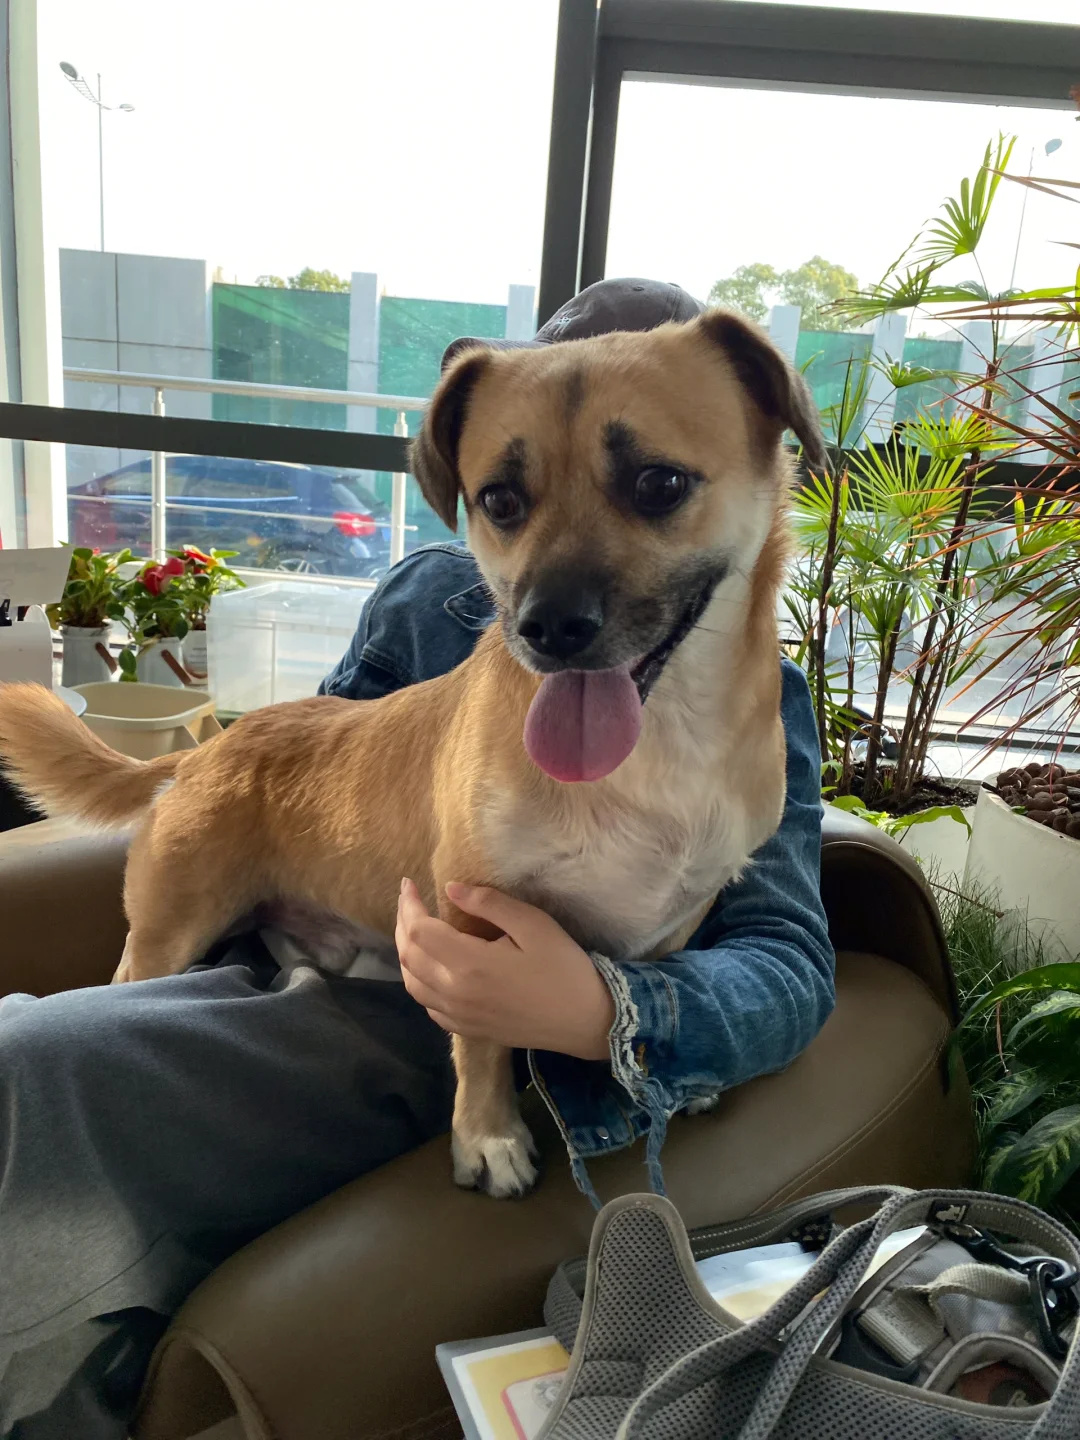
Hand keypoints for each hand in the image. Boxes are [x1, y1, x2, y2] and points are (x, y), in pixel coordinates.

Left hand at [395, 878, 614, 1059]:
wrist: (587, 1021)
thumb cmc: (564, 968)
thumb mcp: (534, 925)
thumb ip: (490, 904)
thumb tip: (451, 889)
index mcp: (470, 965)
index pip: (419, 931)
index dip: (409, 905)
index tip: (410, 884)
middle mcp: (455, 994)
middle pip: (408, 957)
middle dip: (402, 924)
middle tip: (409, 901)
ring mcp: (459, 1016)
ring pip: (412, 984)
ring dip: (406, 954)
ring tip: (413, 929)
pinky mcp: (468, 1030)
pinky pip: (428, 1006)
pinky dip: (419, 982)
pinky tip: (430, 968)